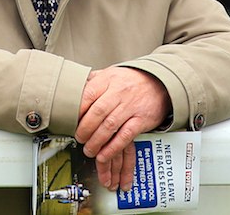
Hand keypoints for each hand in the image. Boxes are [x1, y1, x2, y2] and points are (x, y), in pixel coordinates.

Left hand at [75, 67, 169, 191]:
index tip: (70, 121)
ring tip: (88, 150)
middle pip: (97, 112)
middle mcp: (119, 92)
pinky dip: (113, 147)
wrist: (159, 84)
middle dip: (85, 128)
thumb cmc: (129, 81)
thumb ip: (92, 81)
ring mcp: (131, 106)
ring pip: (110, 126)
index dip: (77, 110)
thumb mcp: (110, 74)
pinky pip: (125, 136)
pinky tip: (103, 155)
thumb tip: (71, 90)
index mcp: (108, 79)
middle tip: (78, 138)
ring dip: (96, 141)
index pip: (88, 94)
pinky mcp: (142, 120)